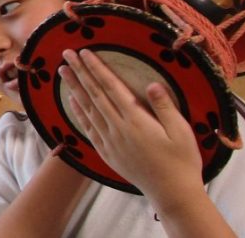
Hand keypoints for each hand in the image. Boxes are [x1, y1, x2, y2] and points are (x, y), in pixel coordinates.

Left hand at [59, 49, 203, 205]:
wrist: (171, 193)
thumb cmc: (182, 161)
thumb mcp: (181, 131)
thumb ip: (165, 106)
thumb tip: (151, 84)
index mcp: (136, 121)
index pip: (111, 88)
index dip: (97, 69)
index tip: (85, 52)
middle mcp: (118, 129)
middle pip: (94, 95)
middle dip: (80, 73)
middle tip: (66, 54)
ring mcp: (110, 142)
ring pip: (87, 110)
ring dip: (74, 89)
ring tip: (62, 72)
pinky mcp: (107, 153)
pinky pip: (88, 129)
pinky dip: (78, 113)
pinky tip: (72, 102)